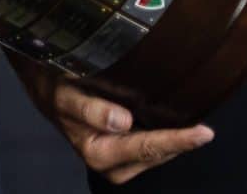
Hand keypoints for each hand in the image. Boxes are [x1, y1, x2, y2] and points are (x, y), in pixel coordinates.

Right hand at [15, 60, 212, 183]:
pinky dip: (165, 133)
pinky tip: (175, 120)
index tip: (203, 133)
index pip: (145, 148)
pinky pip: (153, 144)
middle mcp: (111, 161)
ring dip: (174, 140)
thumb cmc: (53, 88)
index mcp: (98, 152)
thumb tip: (121, 122)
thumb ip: (89, 110)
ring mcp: (120, 156)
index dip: (176, 141)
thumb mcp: (65, 95)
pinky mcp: (126, 146)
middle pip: (157, 155)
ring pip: (158, 153)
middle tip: (204, 128)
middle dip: (179, 143)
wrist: (43, 85)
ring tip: (193, 124)